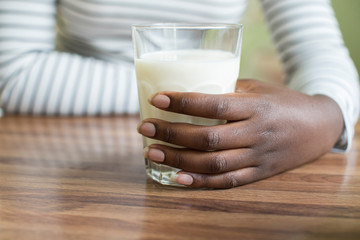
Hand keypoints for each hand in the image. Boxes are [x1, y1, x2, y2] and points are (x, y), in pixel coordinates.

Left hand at [137, 79, 343, 187]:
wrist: (318, 127)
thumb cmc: (283, 102)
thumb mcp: (258, 89)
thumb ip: (227, 92)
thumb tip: (189, 94)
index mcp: (255, 107)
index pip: (214, 105)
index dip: (183, 103)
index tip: (157, 99)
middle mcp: (256, 133)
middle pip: (208, 138)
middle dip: (171, 133)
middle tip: (145, 127)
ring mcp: (257, 157)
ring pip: (213, 164)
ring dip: (178, 160)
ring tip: (151, 152)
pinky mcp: (259, 174)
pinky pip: (228, 182)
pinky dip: (201, 183)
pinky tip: (178, 178)